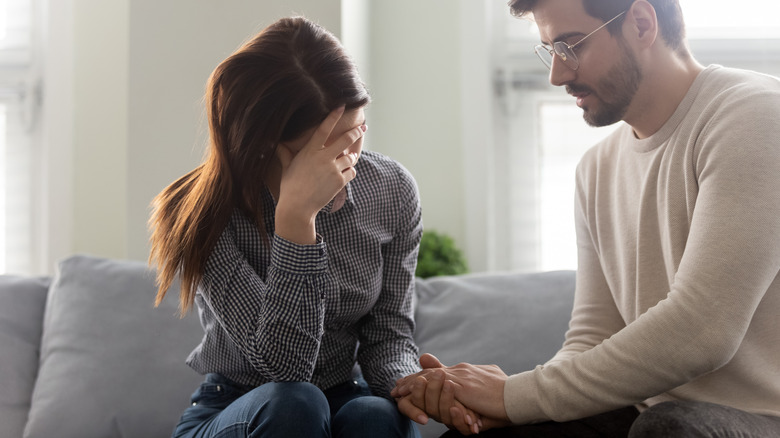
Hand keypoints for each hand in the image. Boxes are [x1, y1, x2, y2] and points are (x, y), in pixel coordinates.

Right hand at [275, 107, 364, 243]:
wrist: (297, 207)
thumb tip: (277, 144)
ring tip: (350, 157)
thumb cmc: (290, 186)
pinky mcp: (339, 181)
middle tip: (363, 127)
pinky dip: (350, 172)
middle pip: (346, 140)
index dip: (333, 116)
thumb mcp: (287, 167)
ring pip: (350, 158)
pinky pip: (351, 172)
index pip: (324, 129)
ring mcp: (333, 169)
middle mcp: (323, 157)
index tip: (342, 106)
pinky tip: (346, 173)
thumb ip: (285, 154)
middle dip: (356, 132)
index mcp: (310, 151)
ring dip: (352, 157)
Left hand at [393, 354, 510, 422]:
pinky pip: (433, 384)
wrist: (518, 395)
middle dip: (414, 380)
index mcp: (468, 372)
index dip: (426, 377)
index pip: (442, 373)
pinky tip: (407, 392)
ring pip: (429, 377)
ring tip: (398, 390)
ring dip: (411, 384)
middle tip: (398, 386)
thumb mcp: (488, 391)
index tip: (413, 382)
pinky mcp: (460, 385)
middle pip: (431, 373)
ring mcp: (460, 376)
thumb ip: (473, 389)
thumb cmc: (507, 397)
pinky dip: (418, 387)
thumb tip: (465, 393)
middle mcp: (462, 370)